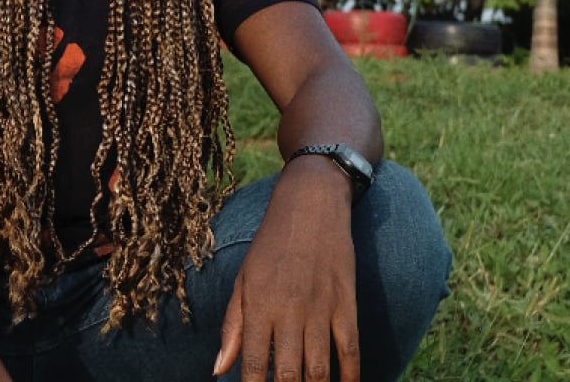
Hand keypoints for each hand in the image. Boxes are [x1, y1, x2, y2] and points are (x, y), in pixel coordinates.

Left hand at [213, 157, 359, 380]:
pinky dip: (350, 376)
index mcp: (259, 304)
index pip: (254, 365)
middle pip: (289, 375)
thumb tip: (219, 369)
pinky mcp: (346, 303)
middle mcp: (290, 310)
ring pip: (320, 369)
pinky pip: (350, 349)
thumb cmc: (270, 244)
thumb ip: (232, 326)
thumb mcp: (243, 279)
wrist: (310, 205)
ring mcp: (321, 308)